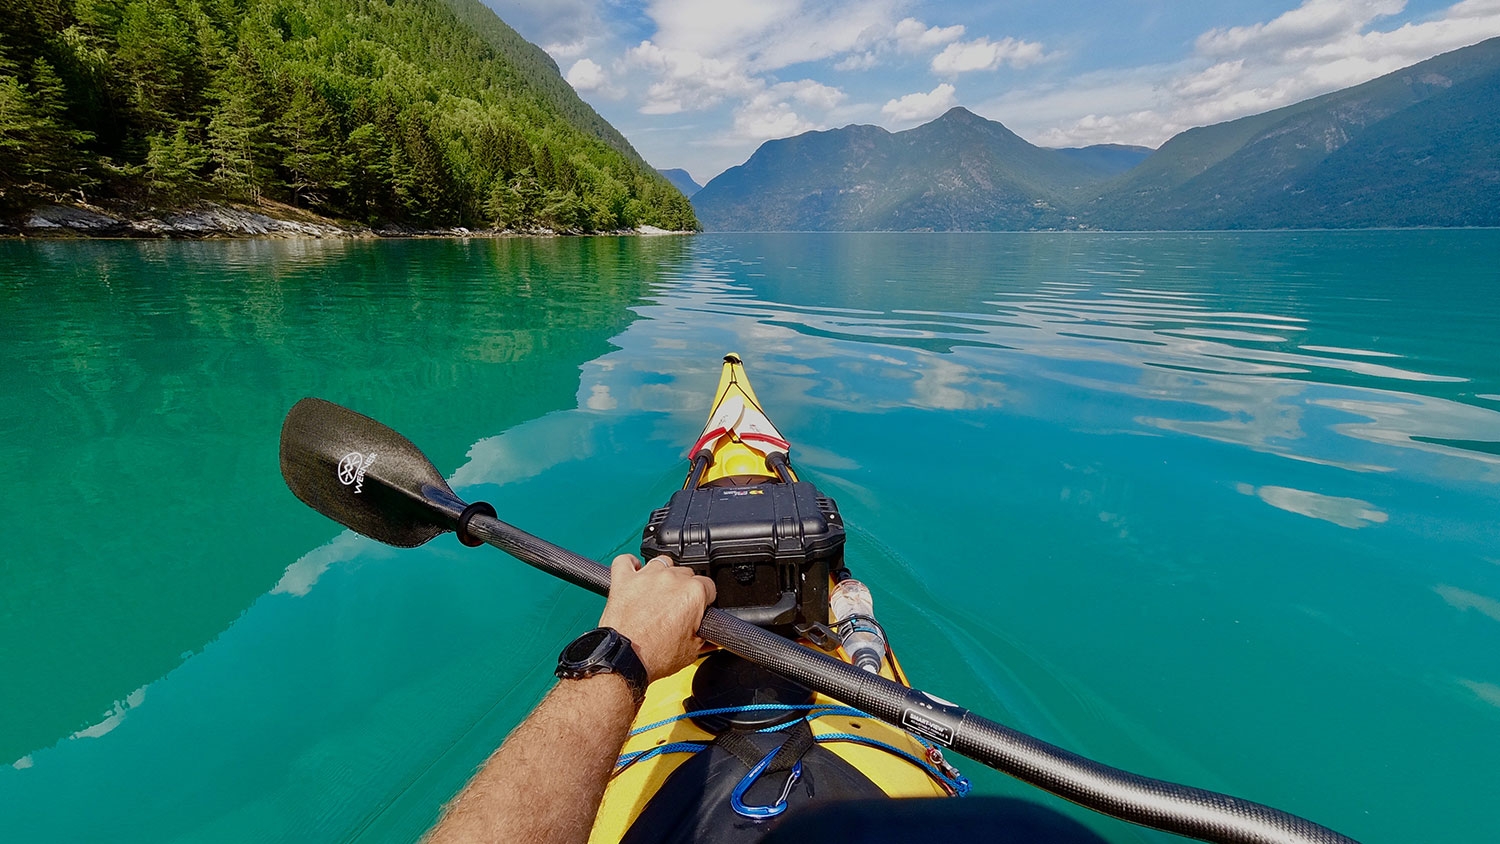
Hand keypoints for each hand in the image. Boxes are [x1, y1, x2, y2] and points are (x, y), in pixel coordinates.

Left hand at [598, 554, 716, 681]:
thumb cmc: (654, 656)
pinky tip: (635, 573)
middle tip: (676, 608)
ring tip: (657, 594)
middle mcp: (671, 579)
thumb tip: (709, 634)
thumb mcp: (692, 651)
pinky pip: (626, 560)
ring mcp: (646, 576)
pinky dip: (631, 565)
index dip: (705, 599)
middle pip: (686, 573)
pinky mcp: (623, 579)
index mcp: (693, 593)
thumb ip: (705, 635)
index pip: (709, 586)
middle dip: (684, 589)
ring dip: (663, 575)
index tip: (699, 608)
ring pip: (661, 562)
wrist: (624, 660)